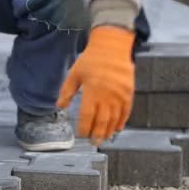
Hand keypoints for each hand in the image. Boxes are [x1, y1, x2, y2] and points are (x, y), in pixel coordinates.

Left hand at [57, 26, 134, 145]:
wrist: (112, 47)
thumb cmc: (91, 60)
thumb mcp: (74, 74)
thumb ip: (66, 92)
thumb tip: (59, 107)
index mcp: (92, 91)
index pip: (87, 115)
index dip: (84, 127)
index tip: (80, 134)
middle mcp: (107, 95)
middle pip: (102, 120)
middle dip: (97, 134)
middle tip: (93, 143)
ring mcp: (120, 95)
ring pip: (114, 119)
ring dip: (108, 131)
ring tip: (103, 139)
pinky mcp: (129, 93)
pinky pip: (126, 112)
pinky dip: (121, 122)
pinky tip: (116, 129)